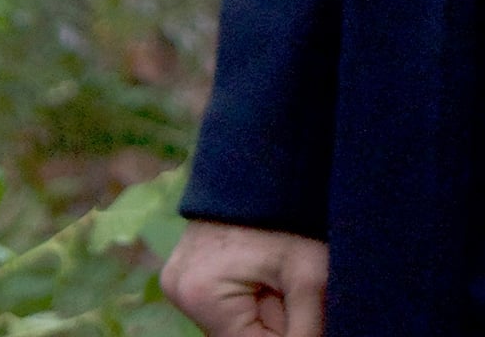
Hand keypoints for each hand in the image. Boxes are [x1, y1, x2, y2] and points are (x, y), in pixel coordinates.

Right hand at [161, 220, 327, 336]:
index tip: (306, 315)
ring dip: (260, 316)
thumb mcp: (309, 275)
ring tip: (275, 281)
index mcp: (201, 295)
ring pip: (231, 326)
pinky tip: (261, 277)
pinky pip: (221, 308)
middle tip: (289, 292)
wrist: (260, 164)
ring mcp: (175, 283)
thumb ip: (309, 329)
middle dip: (273, 325)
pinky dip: (247, 302)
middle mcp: (177, 291)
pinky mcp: (182, 275)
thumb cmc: (287, 215)